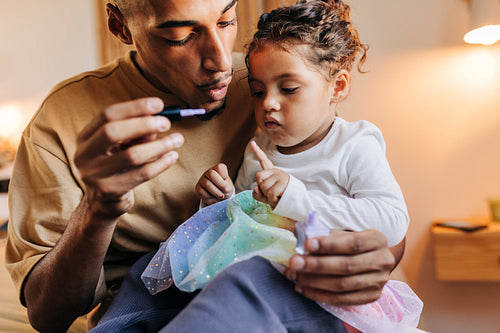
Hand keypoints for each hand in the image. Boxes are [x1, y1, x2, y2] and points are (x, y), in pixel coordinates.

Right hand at [74, 97, 183, 218]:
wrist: (104, 203)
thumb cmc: (116, 167)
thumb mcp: (122, 146)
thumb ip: (137, 133)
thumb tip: (158, 119)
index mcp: (85, 138)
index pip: (107, 114)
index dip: (134, 107)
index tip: (159, 104)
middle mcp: (84, 155)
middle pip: (113, 131)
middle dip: (144, 124)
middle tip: (167, 123)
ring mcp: (95, 175)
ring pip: (132, 155)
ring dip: (159, 145)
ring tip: (178, 139)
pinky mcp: (110, 191)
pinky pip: (142, 174)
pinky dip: (161, 163)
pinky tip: (172, 156)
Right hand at [195, 163, 233, 205]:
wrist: (219, 196)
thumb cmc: (225, 189)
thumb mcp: (229, 187)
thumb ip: (227, 187)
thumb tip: (225, 189)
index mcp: (218, 168)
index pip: (219, 167)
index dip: (224, 176)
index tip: (226, 182)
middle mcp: (209, 172)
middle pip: (211, 174)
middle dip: (219, 185)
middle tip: (224, 193)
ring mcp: (202, 179)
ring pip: (207, 184)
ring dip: (215, 193)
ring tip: (220, 196)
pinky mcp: (198, 188)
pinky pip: (201, 191)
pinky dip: (209, 197)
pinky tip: (213, 197)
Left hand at [250, 141, 288, 208]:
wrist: (295, 205)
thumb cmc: (279, 200)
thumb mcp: (265, 197)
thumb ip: (257, 193)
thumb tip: (256, 187)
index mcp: (272, 173)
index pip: (264, 161)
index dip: (257, 151)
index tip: (252, 142)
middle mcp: (276, 172)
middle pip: (258, 176)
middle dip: (262, 188)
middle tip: (272, 194)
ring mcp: (281, 175)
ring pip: (264, 186)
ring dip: (268, 196)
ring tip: (277, 197)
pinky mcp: (284, 181)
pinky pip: (270, 193)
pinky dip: (272, 200)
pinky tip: (280, 199)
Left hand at [284, 229, 396, 305]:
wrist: (373, 261)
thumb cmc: (352, 244)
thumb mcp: (346, 234)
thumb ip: (329, 236)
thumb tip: (303, 237)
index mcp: (376, 240)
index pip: (353, 243)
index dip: (329, 244)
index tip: (307, 244)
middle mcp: (382, 260)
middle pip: (347, 266)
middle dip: (317, 265)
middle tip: (294, 262)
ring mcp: (378, 281)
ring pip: (343, 285)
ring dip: (314, 282)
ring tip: (295, 276)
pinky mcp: (371, 297)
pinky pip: (342, 299)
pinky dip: (319, 295)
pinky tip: (303, 289)